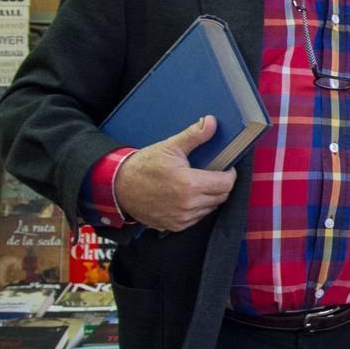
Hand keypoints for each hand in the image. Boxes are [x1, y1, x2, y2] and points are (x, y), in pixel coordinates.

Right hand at [114, 116, 236, 231]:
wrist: (119, 187)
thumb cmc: (144, 165)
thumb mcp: (170, 147)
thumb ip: (194, 135)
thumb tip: (211, 122)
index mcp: (189, 184)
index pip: (226, 184)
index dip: (229, 174)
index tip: (226, 168)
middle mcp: (187, 205)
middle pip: (221, 197)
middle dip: (221, 184)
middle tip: (213, 174)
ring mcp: (181, 218)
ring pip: (211, 208)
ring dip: (210, 197)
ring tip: (200, 184)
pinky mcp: (175, 226)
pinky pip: (197, 218)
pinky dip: (198, 208)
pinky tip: (189, 196)